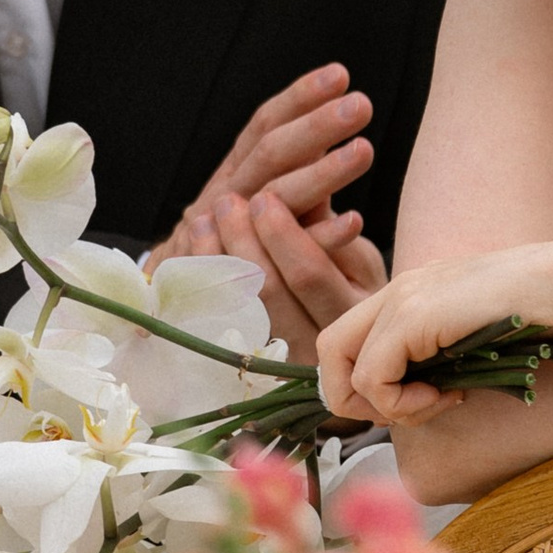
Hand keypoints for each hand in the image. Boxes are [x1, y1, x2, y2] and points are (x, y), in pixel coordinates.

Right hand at [156, 65, 373, 262]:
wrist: (180, 300)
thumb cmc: (233, 244)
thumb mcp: (255, 199)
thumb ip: (290, 170)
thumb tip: (336, 126)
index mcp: (235, 173)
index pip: (264, 126)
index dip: (299, 99)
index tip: (339, 75)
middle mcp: (227, 196)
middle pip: (270, 155)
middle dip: (315, 127)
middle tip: (360, 105)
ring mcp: (231, 234)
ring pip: (275, 198)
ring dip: (321, 174)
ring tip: (364, 151)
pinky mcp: (242, 275)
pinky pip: (286, 256)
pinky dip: (320, 237)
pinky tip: (354, 222)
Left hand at [178, 183, 386, 363]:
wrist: (351, 353)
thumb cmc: (355, 290)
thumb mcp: (359, 261)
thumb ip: (333, 229)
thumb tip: (304, 185)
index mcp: (350, 314)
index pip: (309, 274)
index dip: (282, 234)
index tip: (263, 198)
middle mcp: (315, 345)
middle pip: (267, 292)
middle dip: (242, 240)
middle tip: (227, 202)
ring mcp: (281, 364)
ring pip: (237, 310)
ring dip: (214, 260)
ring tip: (202, 220)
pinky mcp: (251, 366)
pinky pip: (215, 327)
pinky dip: (201, 287)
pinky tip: (192, 256)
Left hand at [316, 250, 552, 424]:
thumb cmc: (532, 316)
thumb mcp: (469, 341)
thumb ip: (435, 360)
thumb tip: (412, 403)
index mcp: (406, 295)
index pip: (346, 342)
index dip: (364, 384)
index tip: (417, 399)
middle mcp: (394, 292)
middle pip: (328, 352)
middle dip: (357, 398)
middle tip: (411, 409)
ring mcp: (399, 300)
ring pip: (341, 368)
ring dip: (385, 406)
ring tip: (435, 402)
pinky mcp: (410, 317)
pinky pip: (373, 379)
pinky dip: (402, 403)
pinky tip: (447, 396)